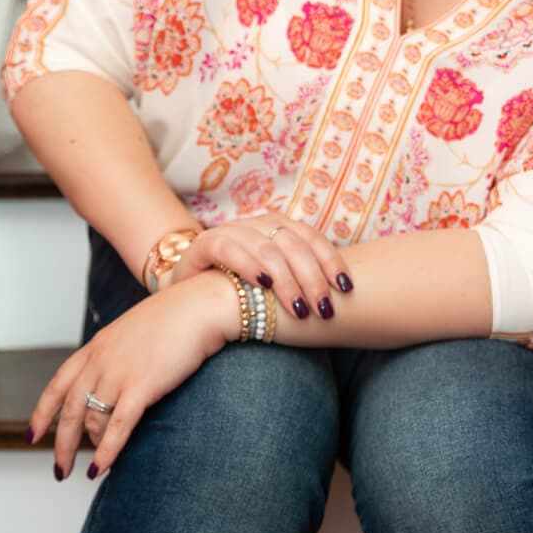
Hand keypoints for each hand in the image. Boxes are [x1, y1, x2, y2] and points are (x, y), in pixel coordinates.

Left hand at [27, 270, 238, 479]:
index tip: (33, 435)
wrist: (201, 305)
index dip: (41, 414)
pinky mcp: (140, 387)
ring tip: (97, 466)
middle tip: (60, 469)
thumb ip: (118, 355)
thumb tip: (116, 381)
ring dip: (92, 448)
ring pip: (91, 422)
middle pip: (68, 412)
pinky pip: (116, 428)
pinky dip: (106, 453)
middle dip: (61, 445)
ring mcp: (118, 374)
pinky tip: (100, 470)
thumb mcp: (134, 331)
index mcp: (96, 347)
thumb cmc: (177, 316)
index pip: (56, 386)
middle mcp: (99, 361)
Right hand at [169, 212, 352, 320]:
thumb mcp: (274, 285)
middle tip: (322, 309)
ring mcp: (230, 231)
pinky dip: (248, 264)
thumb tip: (343, 294)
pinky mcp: (203, 244)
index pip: (311, 238)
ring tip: (299, 308)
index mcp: (278, 228)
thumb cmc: (239, 292)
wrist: (187, 294)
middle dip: (312, 278)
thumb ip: (300, 280)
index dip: (330, 260)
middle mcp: (256, 224)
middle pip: (293, 244)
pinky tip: (264, 284)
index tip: (345, 289)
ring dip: (287, 279)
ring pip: (266, 247)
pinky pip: (228, 247)